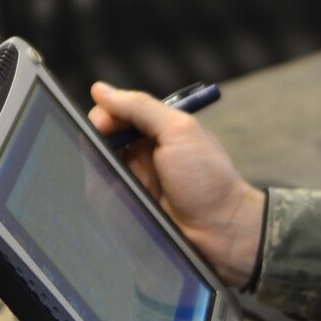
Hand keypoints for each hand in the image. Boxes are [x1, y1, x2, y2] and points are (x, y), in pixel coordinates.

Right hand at [88, 82, 265, 288]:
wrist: (223, 231)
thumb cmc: (208, 179)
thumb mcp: (179, 131)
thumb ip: (140, 108)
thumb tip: (100, 89)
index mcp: (156, 133)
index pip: (113, 117)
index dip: (102, 119)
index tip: (102, 126)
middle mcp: (141, 158)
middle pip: (98, 146)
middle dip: (99, 152)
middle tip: (116, 163)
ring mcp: (133, 187)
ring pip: (97, 175)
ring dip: (107, 180)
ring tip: (131, 189)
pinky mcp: (128, 213)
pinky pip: (103, 203)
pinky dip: (110, 202)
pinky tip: (129, 206)